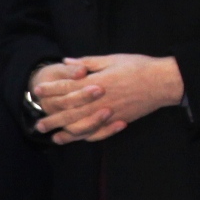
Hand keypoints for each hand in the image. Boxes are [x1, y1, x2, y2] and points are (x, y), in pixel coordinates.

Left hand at [29, 53, 184, 143]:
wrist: (161, 82)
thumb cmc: (138, 67)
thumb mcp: (112, 59)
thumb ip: (88, 62)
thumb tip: (67, 61)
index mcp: (96, 82)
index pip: (67, 87)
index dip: (51, 89)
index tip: (37, 91)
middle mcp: (99, 100)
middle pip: (70, 111)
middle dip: (52, 117)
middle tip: (38, 124)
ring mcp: (108, 113)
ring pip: (81, 126)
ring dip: (65, 132)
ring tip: (52, 137)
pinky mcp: (117, 121)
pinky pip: (98, 133)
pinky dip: (84, 137)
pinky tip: (76, 139)